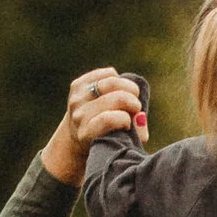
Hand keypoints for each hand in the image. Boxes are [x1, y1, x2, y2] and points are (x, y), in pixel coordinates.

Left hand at [40, 67, 147, 184]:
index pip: (108, 119)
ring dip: (129, 88)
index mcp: (86, 134)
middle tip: (135, 108)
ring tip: (130, 96)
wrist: (76, 132)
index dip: (125, 119)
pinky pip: (108, 73)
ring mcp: (76, 98)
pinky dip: (118, 79)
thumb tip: (140, 117)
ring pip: (113, 82)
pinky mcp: (78, 84)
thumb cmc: (107, 138)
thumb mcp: (121, 143)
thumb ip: (137, 135)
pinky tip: (117, 89)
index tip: (129, 123)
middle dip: (133, 102)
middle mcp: (78, 115)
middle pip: (116, 98)